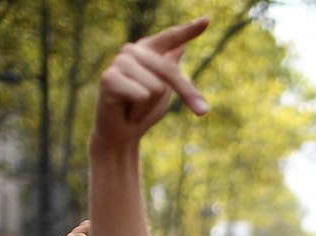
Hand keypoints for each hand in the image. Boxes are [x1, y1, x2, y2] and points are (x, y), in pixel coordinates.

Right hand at [93, 18, 210, 148]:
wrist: (121, 134)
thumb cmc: (143, 110)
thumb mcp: (164, 90)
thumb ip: (170, 68)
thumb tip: (181, 46)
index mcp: (148, 49)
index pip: (172, 37)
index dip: (189, 30)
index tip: (207, 20)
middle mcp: (132, 50)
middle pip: (170, 70)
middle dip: (181, 95)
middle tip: (189, 111)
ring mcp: (118, 62)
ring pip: (156, 86)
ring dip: (149, 106)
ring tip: (135, 107)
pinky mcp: (108, 78)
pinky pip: (143, 95)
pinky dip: (138, 110)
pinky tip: (126, 110)